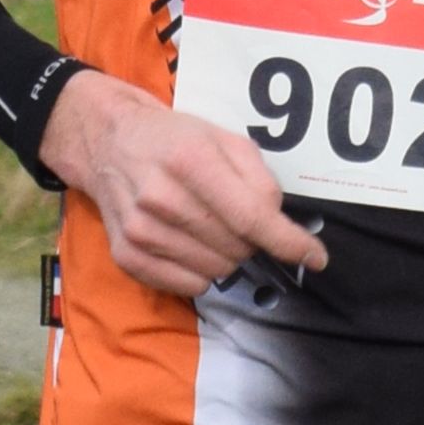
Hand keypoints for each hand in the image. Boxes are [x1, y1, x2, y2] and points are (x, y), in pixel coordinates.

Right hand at [40, 65, 326, 300]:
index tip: (316, 258)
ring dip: (226, 255)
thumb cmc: (174, 139)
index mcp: (190, 162)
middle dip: (253, 240)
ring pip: (216, 270)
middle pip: (237, 247)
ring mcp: (141, 231)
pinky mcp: (127, 256)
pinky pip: (189, 285)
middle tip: (237, 218)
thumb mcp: (223, 139)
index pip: (251, 217)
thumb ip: (258, 178)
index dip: (290, 243)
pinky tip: (190, 244)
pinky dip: (202, 271)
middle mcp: (161, 199)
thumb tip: (276, 223)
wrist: (108, 142)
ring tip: (208, 226)